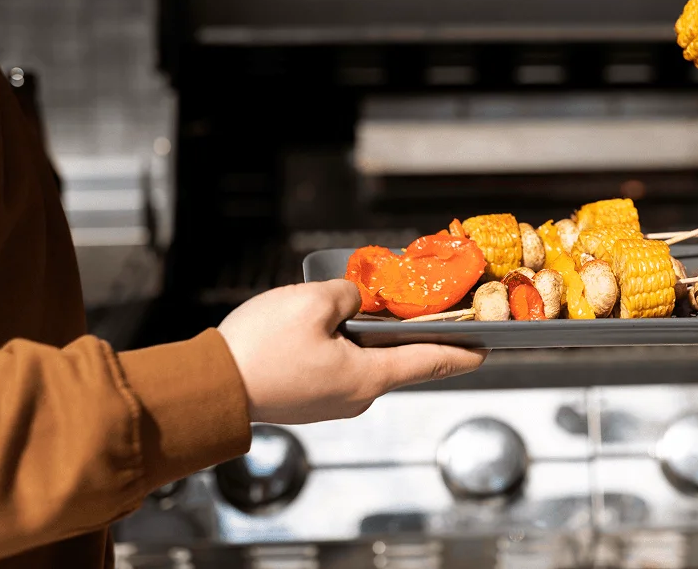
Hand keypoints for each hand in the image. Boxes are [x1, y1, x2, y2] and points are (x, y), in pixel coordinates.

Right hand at [217, 280, 486, 423]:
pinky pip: (336, 367)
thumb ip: (348, 294)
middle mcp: (357, 397)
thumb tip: (353, 299)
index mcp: (369, 377)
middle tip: (417, 301)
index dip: (463, 352)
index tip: (487, 348)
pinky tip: (324, 324)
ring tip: (359, 305)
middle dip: (406, 330)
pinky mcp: (307, 400)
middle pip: (396, 357)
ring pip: (362, 360)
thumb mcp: (313, 302)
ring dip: (366, 334)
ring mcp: (330, 403)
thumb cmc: (262, 348)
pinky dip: (340, 345)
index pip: (431, 362)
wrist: (210, 388)